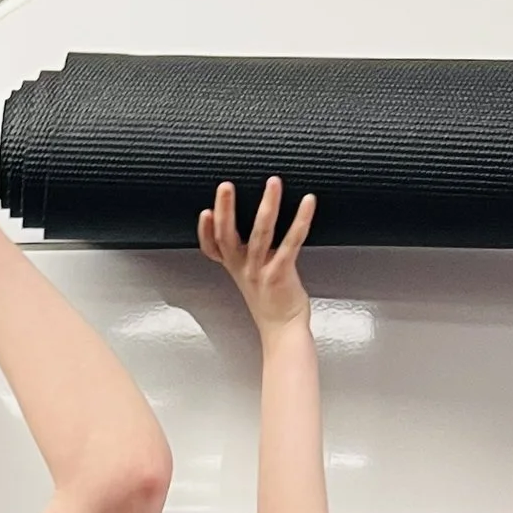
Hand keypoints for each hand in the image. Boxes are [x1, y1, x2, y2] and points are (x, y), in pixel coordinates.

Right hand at [198, 176, 317, 330]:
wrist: (284, 330)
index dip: (205, 231)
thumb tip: (258, 230)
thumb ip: (250, 256)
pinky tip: (307, 202)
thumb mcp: (252, 278)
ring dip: (267, 205)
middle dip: (225, 209)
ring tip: (272, 183)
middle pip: (227, 235)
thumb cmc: (272, 303)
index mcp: (236, 268)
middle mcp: (245, 268)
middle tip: (225, 186)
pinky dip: (300, 220)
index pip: (212, 248)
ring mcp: (261, 271)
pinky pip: (291, 242)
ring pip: (260, 233)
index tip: (205, 211)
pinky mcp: (281, 273)